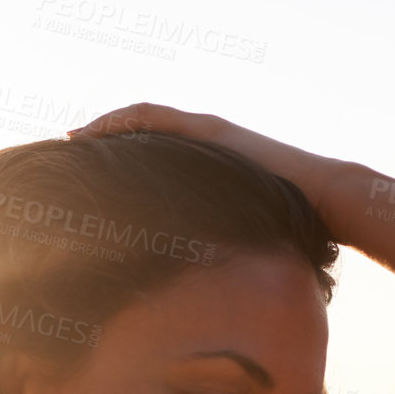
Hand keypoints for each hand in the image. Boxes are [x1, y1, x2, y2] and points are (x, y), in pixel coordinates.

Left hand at [67, 102, 347, 230]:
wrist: (321, 198)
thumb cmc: (287, 222)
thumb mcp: (238, 230)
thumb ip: (215, 237)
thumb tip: (196, 274)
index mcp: (209, 160)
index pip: (156, 149)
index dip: (122, 152)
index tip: (91, 165)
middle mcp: (205, 139)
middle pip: (144, 130)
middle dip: (107, 137)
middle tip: (72, 147)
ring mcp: (207, 130)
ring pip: (144, 119)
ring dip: (108, 126)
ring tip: (75, 137)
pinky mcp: (209, 130)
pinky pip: (154, 118)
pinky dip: (122, 121)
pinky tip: (95, 132)